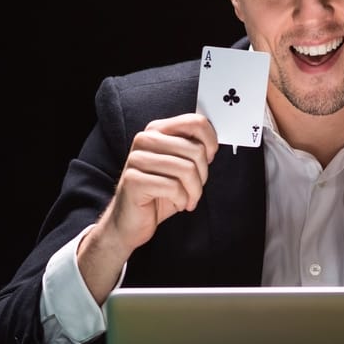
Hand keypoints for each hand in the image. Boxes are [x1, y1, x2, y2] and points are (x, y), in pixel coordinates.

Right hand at [78, 113, 217, 301]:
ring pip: (186, 169)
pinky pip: (173, 187)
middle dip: (202, 175)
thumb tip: (212, 145)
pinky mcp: (133, 180)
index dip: (211, 142)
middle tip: (195, 188)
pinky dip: (181, 200)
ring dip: (194, 191)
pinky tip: (176, 203)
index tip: (209, 159)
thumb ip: (192, 151)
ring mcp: (137, 159)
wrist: (131, 221)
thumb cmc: (159, 194)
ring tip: (187, 199)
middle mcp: (145, 140)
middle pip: (195, 150)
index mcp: (157, 131)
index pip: (195, 122)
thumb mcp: (180, 168)